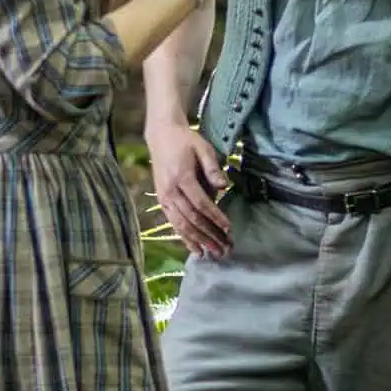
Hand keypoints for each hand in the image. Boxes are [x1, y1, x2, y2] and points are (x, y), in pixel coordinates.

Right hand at [148, 119, 231, 257]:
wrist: (161, 136)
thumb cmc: (186, 141)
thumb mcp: (203, 148)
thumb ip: (213, 168)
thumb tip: (224, 186)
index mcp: (182, 177)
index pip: (201, 203)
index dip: (215, 217)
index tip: (229, 228)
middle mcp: (170, 191)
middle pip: (191, 219)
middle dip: (209, 235)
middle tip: (225, 249)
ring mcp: (164, 198)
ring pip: (181, 225)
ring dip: (198, 241)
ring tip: (213, 254)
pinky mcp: (162, 202)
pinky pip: (173, 224)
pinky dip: (184, 238)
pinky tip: (195, 249)